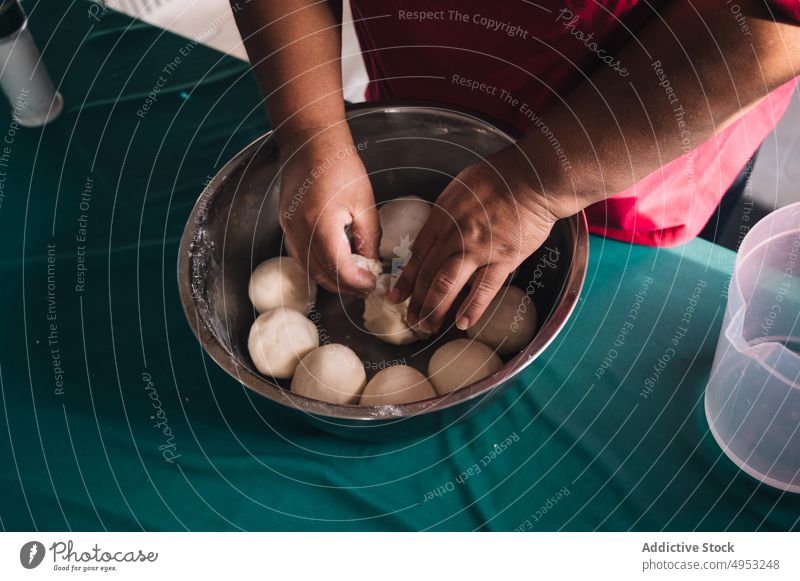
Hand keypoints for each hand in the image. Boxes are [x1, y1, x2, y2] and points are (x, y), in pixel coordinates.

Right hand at [277, 126, 379, 294]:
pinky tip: (334, 265)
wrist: (311, 143)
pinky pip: (300, 257)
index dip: (358, 283)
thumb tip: (373, 265)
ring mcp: (290, 230)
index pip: (340, 271)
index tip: (373, 284)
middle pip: (322, 276)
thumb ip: (368, 238)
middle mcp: (301, 232)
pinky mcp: (286, 226)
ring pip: (309, 270)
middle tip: (366, 287)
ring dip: (331, 280)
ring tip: (353, 280)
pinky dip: (318, 267)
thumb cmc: (340, 166)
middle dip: (346, 287)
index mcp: (322, 226)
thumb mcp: (364, 203)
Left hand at [389, 146, 561, 332]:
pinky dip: (472, 308)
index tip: (396, 296)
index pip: (417, 255)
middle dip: (417, 301)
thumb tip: (437, 234)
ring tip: (429, 328)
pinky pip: (484, 289)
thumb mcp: (459, 189)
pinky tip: (463, 323)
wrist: (533, 178)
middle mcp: (455, 236)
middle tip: (413, 320)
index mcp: (442, 218)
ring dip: (436, 309)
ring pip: (448, 285)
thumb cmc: (499, 177)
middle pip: (429, 274)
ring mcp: (478, 249)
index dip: (406, 280)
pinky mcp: (503, 259)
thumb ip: (446, 215)